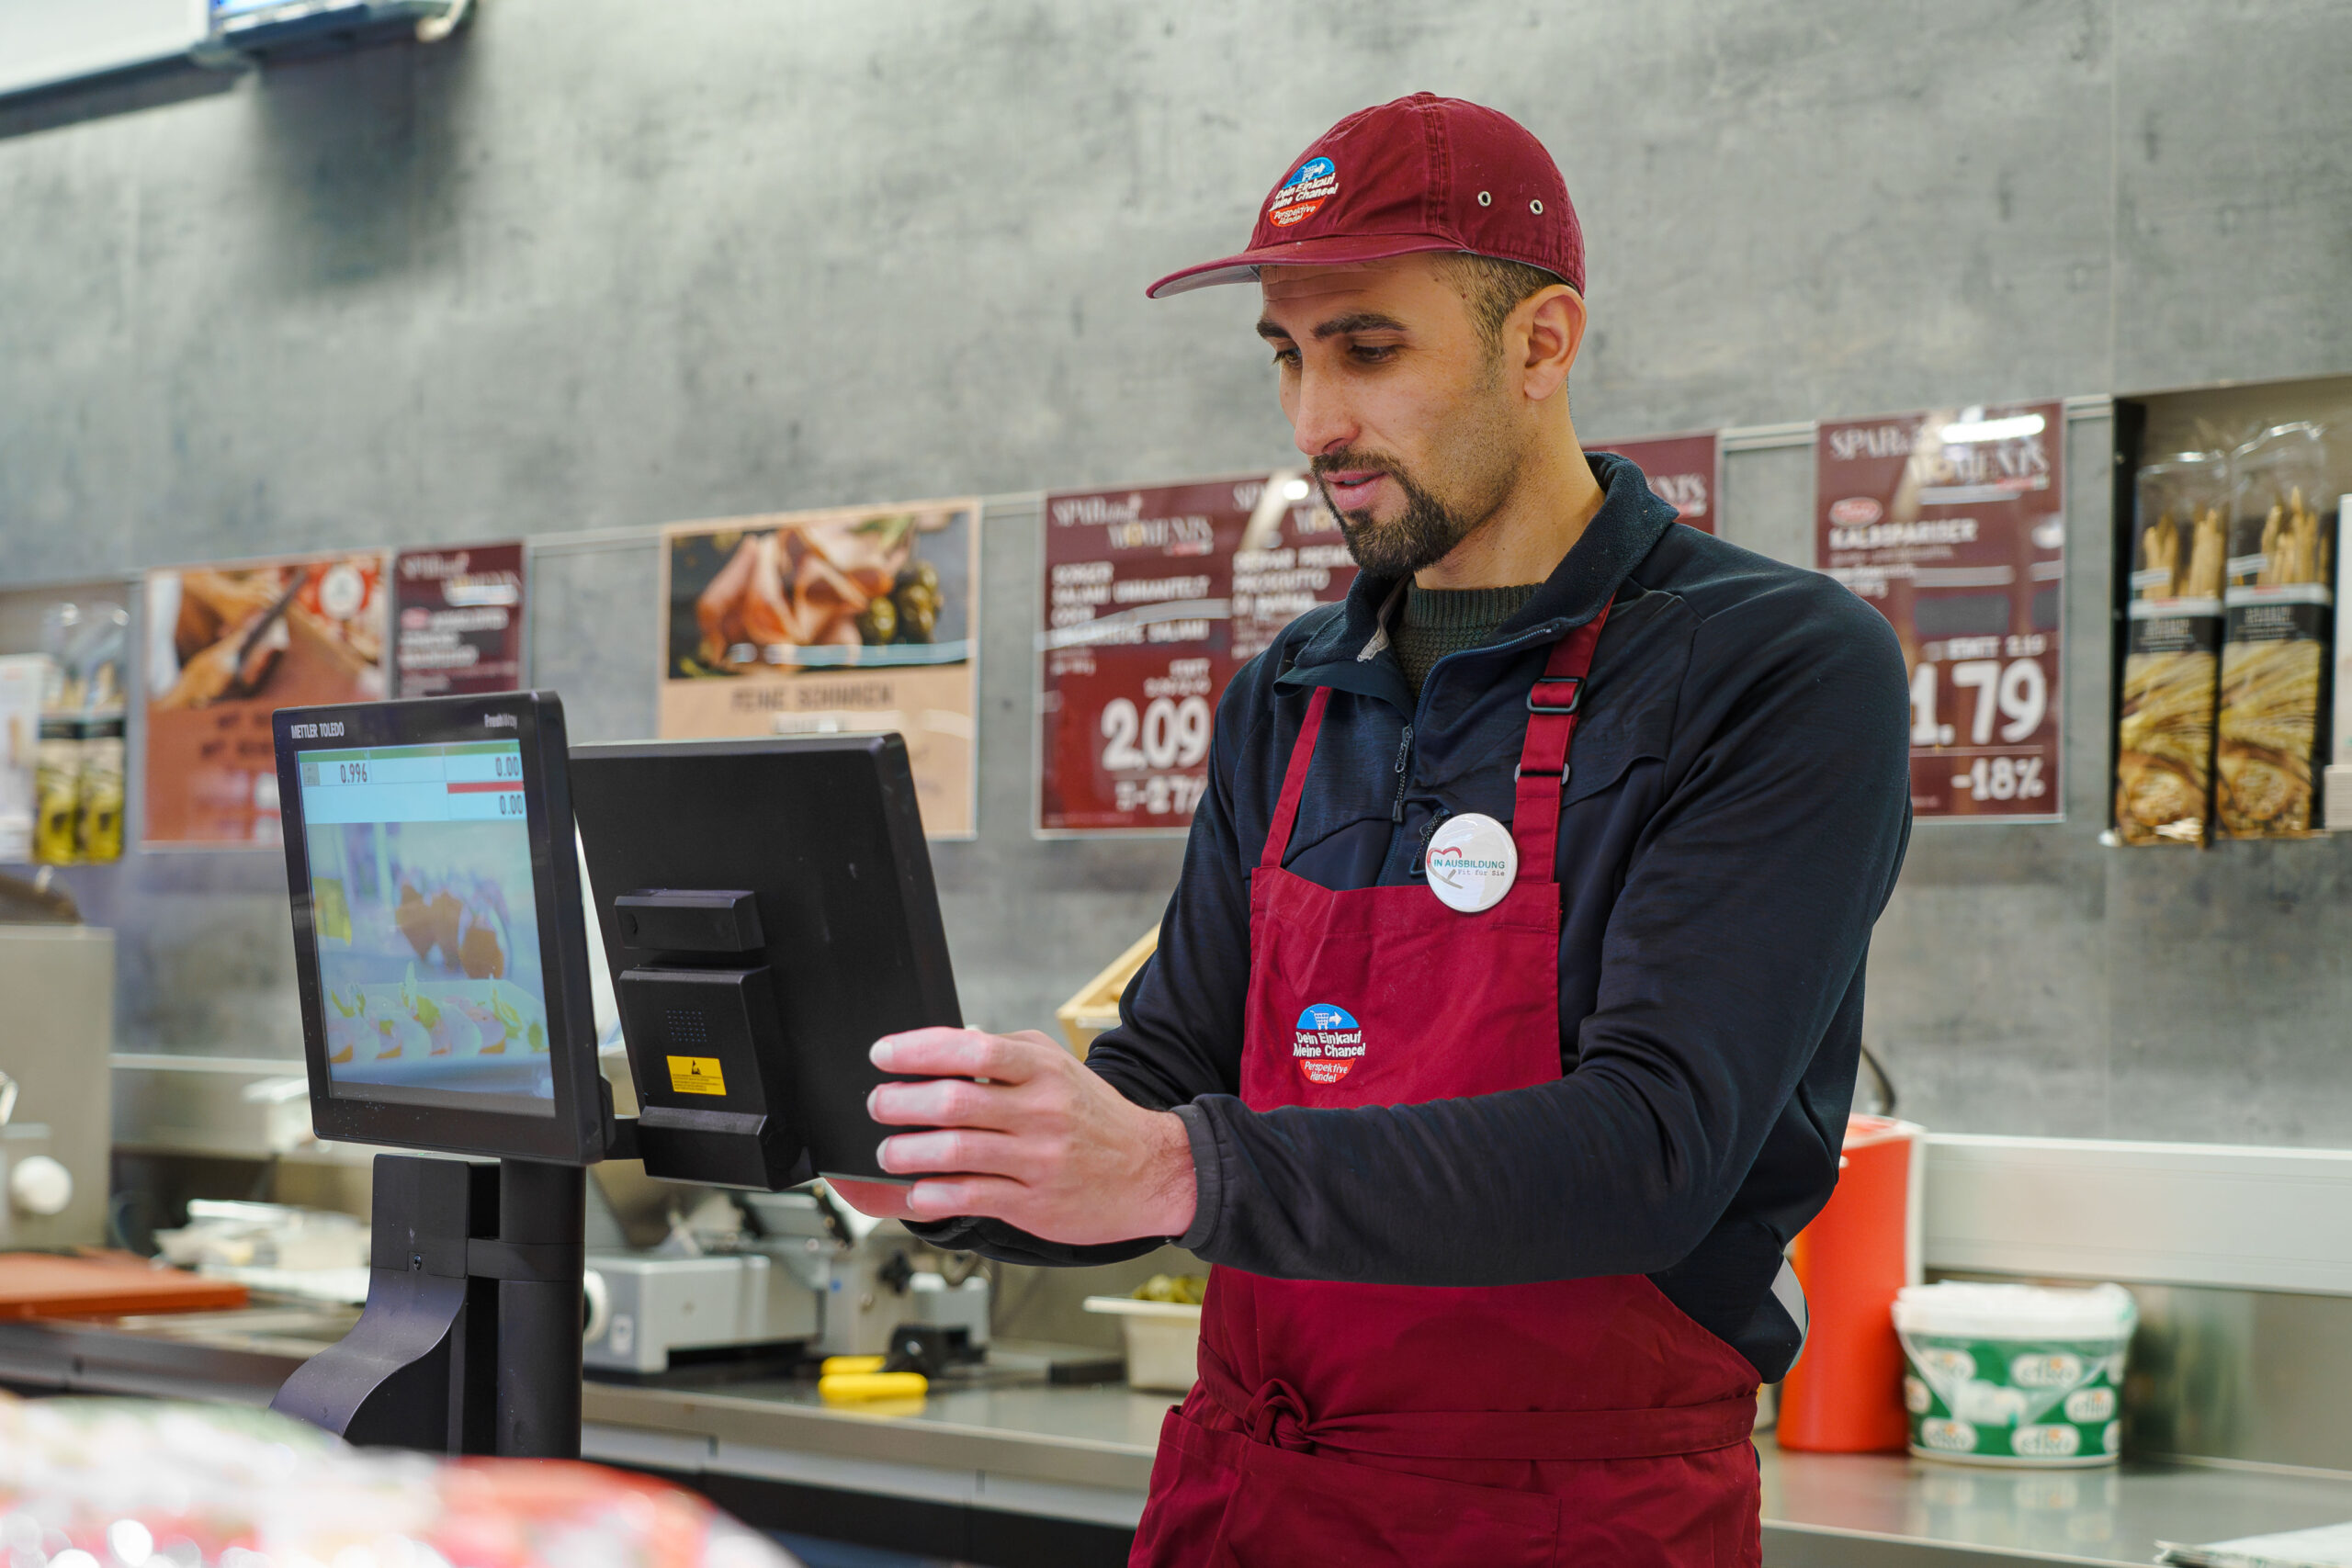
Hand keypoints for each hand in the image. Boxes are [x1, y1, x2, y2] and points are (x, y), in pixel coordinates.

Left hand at [835, 1028, 1197, 1245]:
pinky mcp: (1034, 1204)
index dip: (919, 1050)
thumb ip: (1001, 1055)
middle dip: (900, 1103)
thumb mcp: (1056, 1067)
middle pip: (954, 1103)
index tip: (883, 1054)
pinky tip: (916, 1190)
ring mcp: (1037, 1161)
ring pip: (955, 1154)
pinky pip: (970, 1198)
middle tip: (877, 1104)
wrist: (1151, 1170)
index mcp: (1043, 1070)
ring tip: (888, 1152)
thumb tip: (938, 1050)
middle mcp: (1041, 1112)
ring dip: (906, 1152)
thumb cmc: (1092, 1114)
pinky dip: (932, 1195)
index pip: (972, 1051)